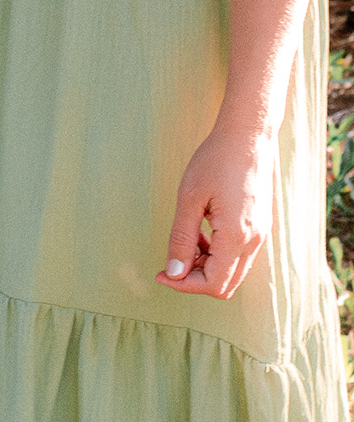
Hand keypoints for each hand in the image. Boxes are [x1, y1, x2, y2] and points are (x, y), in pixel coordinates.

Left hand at [157, 127, 270, 299]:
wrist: (248, 136)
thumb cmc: (215, 160)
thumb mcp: (190, 198)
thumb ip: (182, 239)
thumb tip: (174, 273)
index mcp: (236, 236)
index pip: (213, 284)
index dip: (184, 284)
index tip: (161, 273)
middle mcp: (254, 241)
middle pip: (226, 285)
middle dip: (195, 280)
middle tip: (170, 262)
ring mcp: (260, 234)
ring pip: (233, 272)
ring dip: (206, 266)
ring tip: (185, 242)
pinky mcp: (260, 226)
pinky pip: (239, 256)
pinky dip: (218, 254)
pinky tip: (201, 233)